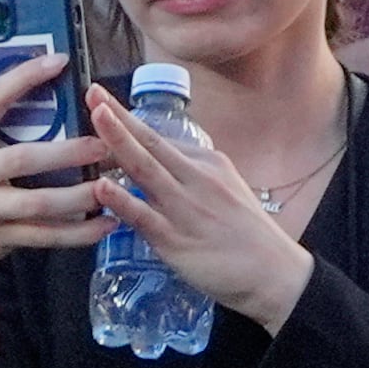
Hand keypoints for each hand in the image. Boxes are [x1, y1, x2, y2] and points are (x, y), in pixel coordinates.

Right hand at [0, 51, 115, 290]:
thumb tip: (52, 103)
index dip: (24, 78)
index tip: (60, 61)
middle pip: (24, 158)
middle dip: (69, 152)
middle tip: (104, 145)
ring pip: (40, 203)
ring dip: (81, 196)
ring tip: (111, 186)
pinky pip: (46, 236)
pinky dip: (80, 232)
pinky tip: (107, 223)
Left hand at [86, 87, 317, 330]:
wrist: (276, 274)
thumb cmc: (244, 232)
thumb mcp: (222, 189)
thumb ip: (188, 173)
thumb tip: (152, 157)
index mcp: (208, 164)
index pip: (159, 137)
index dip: (126, 118)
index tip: (99, 96)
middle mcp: (197, 179)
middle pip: (151, 144)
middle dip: (119, 118)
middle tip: (92, 93)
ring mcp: (185, 208)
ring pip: (146, 170)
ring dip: (119, 142)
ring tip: (95, 117)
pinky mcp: (176, 240)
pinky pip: (144, 217)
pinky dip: (123, 200)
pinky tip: (101, 186)